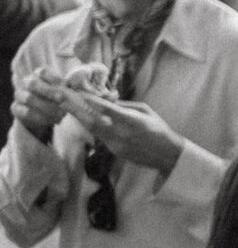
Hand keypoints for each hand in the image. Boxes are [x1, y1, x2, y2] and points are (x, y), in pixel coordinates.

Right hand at [13, 70, 71, 141]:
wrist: (47, 116)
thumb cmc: (60, 100)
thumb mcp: (69, 92)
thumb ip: (72, 86)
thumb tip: (77, 80)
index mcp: (39, 75)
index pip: (42, 72)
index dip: (54, 78)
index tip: (66, 86)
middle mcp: (26, 83)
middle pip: (32, 83)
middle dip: (49, 91)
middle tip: (62, 100)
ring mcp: (20, 95)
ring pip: (29, 98)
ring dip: (47, 108)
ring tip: (62, 115)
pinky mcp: (16, 108)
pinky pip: (26, 113)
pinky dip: (42, 118)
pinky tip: (54, 121)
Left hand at [64, 92, 180, 176]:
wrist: (167, 155)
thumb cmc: (159, 129)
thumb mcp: (145, 111)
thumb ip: (124, 106)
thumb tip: (106, 100)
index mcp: (132, 121)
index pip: (106, 109)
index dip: (90, 100)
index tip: (76, 92)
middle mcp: (121, 133)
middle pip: (92, 120)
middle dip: (75, 109)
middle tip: (61, 98)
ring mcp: (116, 144)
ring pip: (92, 129)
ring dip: (79, 117)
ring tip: (66, 106)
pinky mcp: (114, 151)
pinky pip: (98, 136)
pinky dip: (90, 126)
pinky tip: (83, 118)